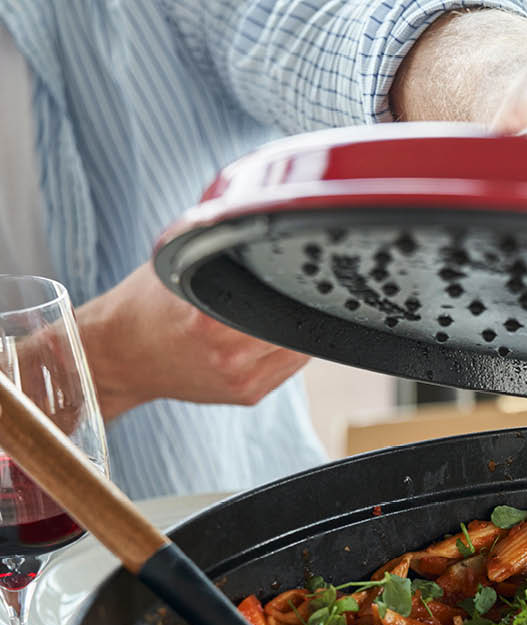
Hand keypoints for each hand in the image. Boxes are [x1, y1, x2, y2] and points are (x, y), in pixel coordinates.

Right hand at [76, 262, 309, 420]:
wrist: (119, 358)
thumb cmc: (145, 307)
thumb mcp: (175, 264)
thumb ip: (217, 251)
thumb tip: (255, 219)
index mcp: (211, 322)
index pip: (283, 300)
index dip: (294, 283)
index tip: (296, 270)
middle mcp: (229, 356)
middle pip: (297, 326)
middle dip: (298, 305)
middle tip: (290, 288)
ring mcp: (241, 380)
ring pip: (299, 350)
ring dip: (297, 329)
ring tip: (276, 311)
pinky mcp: (248, 395)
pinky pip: (288, 368)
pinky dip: (286, 349)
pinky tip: (269, 333)